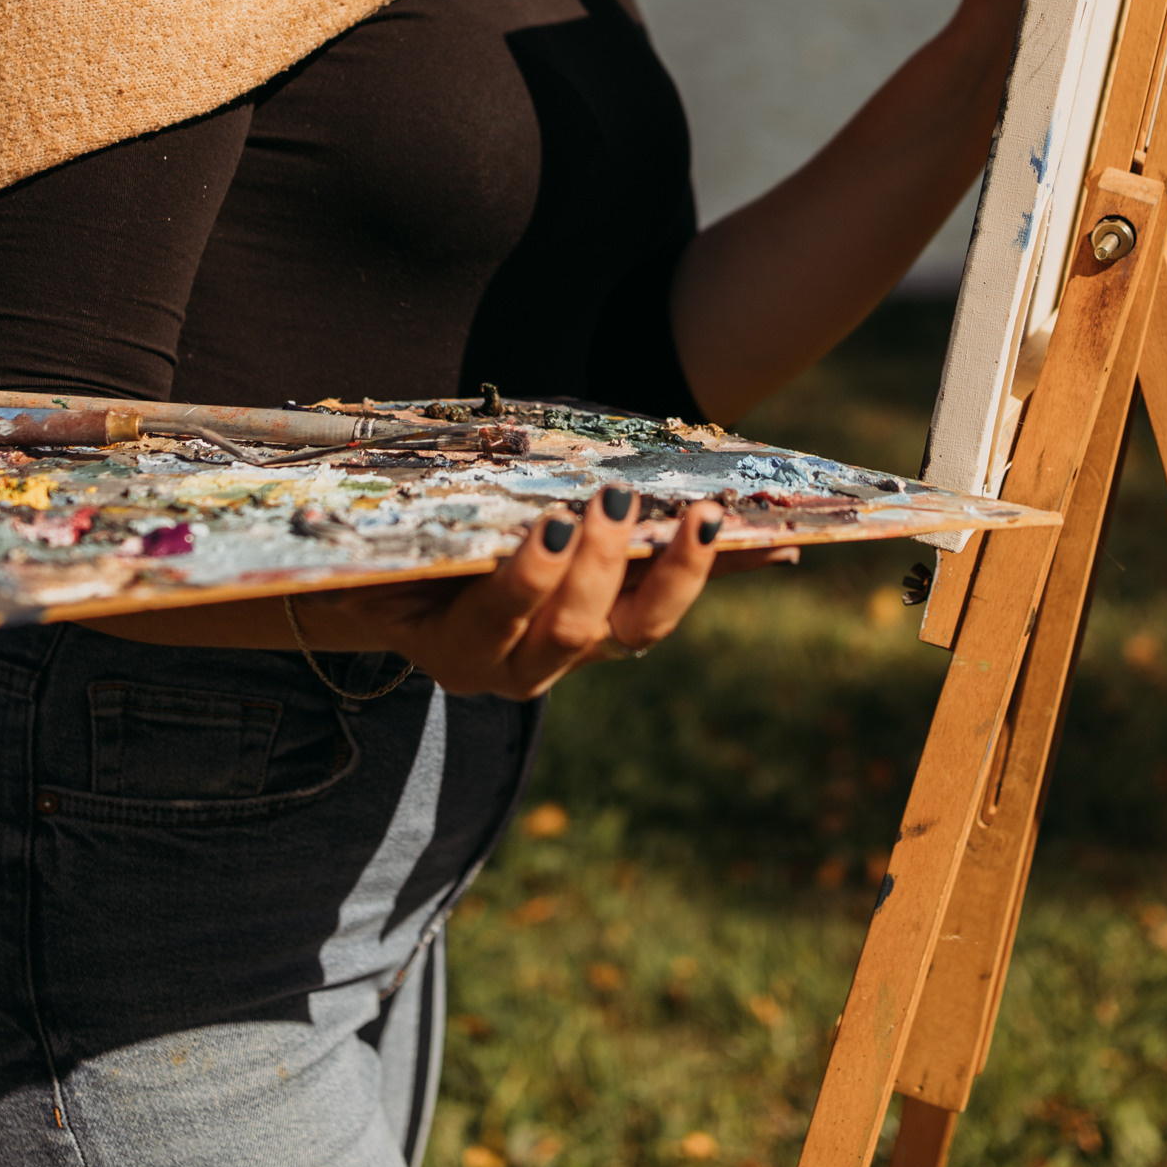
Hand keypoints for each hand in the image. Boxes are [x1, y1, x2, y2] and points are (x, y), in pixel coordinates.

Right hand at [292, 486, 794, 699]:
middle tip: (614, 502)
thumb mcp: (384, 559)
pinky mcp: (613, 633)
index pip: (498, 620)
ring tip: (701, 516)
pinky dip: (727, 573)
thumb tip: (402, 498)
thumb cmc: (390, 566)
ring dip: (675, 573)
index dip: (529, 580)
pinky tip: (782, 546)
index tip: (551, 525)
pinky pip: (670, 605)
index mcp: (460, 648)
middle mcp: (523, 667)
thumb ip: (408, 538)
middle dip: (599, 566)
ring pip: (636, 630)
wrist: (404, 603)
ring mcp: (574, 654)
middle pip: (575, 631)